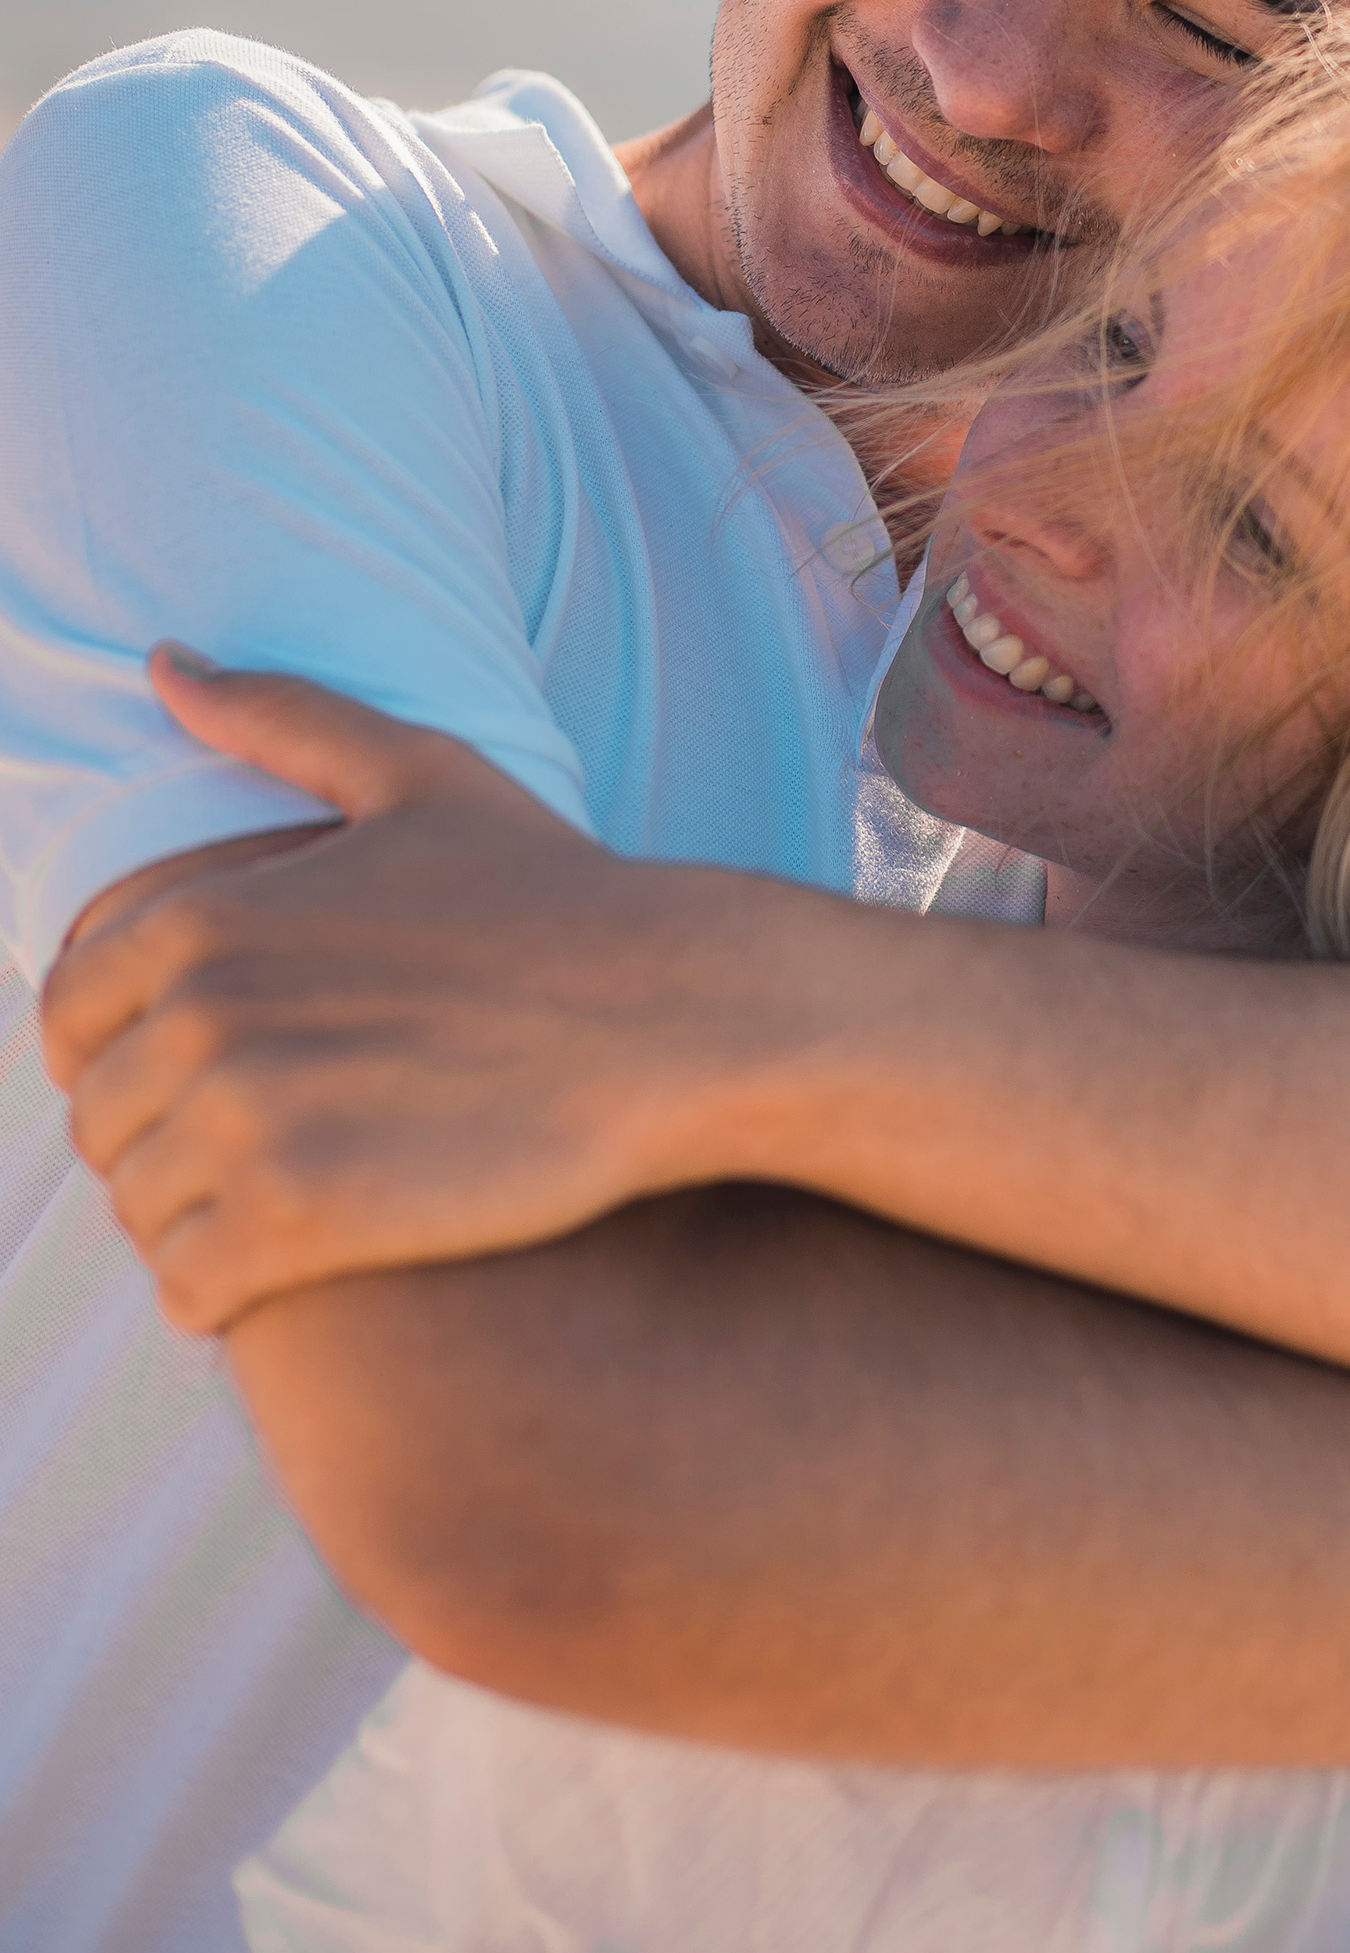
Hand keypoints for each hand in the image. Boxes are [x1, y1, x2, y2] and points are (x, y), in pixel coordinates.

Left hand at [45, 655, 792, 1330]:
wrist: (677, 1015)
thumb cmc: (558, 896)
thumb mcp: (419, 774)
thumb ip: (279, 715)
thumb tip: (163, 661)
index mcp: (201, 916)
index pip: (67, 1018)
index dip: (120, 1054)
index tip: (203, 1077)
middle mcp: (202, 1017)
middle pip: (101, 1125)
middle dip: (165, 1144)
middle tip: (267, 1149)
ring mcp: (248, 1121)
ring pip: (140, 1211)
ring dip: (194, 1221)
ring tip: (289, 1203)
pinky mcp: (302, 1221)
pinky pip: (191, 1288)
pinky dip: (221, 1291)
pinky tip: (297, 1263)